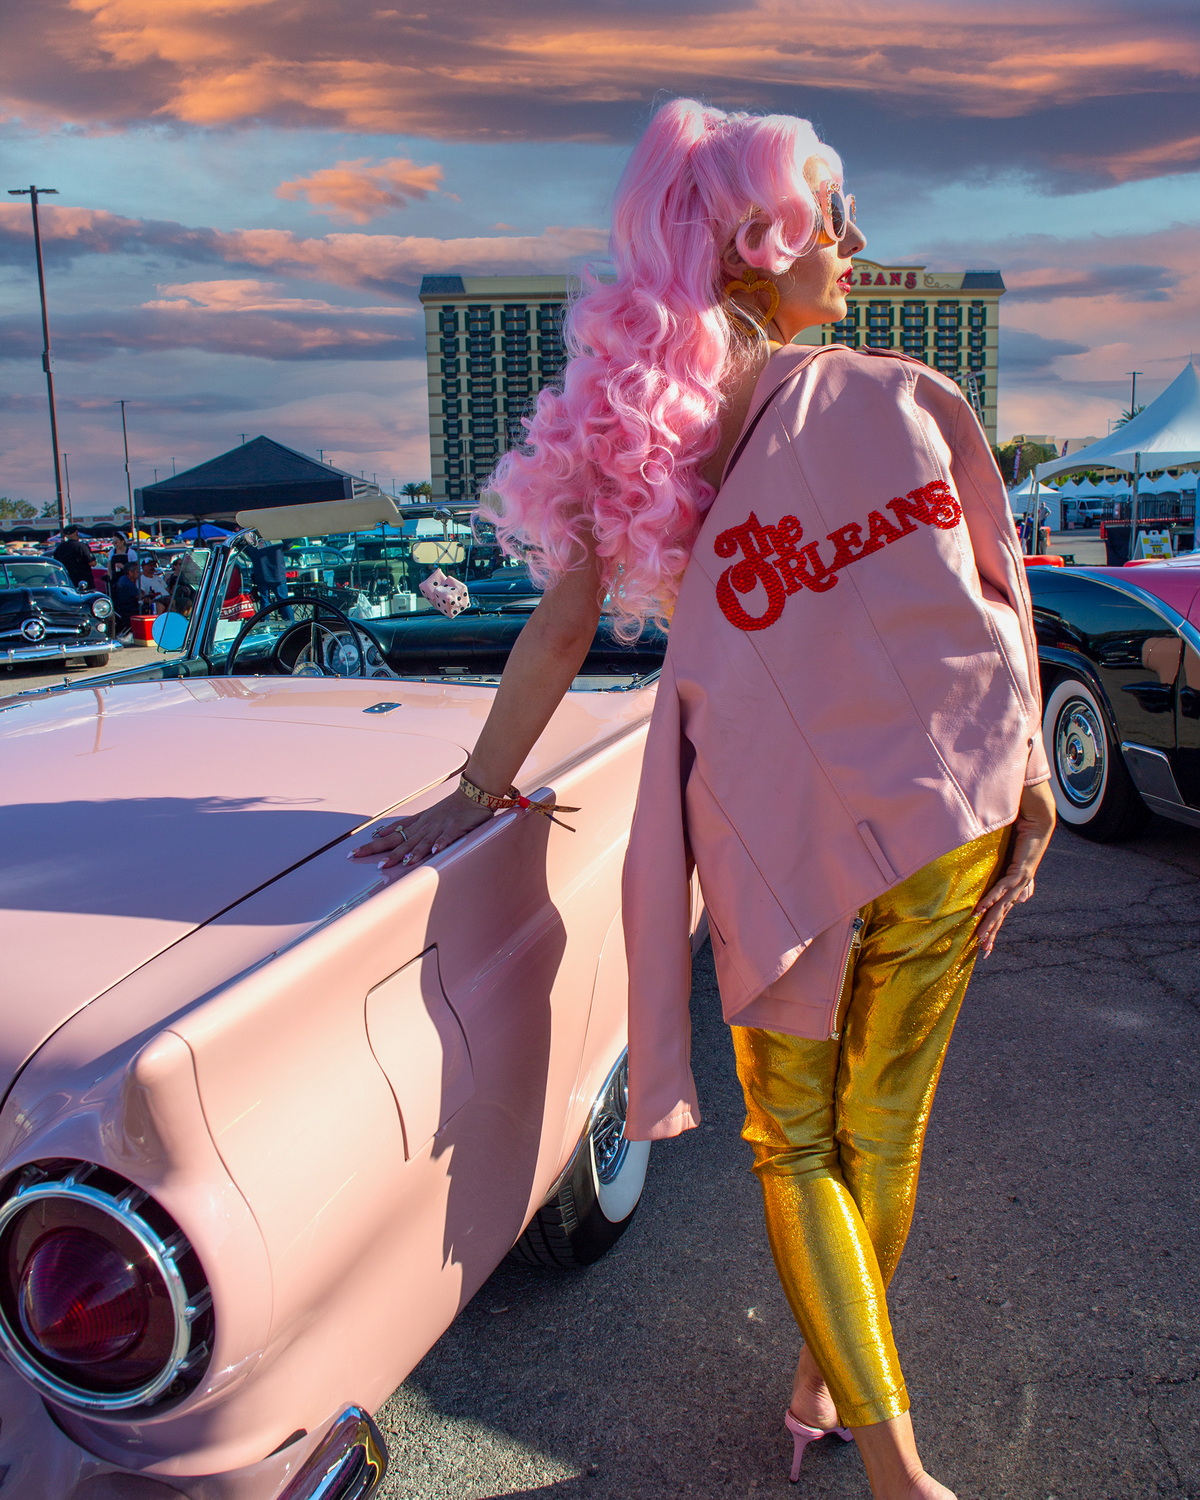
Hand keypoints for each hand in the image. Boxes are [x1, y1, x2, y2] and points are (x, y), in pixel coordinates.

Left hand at [348, 788, 493, 868]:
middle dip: (379, 849)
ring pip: (423, 841)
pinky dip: (441, 843)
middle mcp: (425, 826)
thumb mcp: (424, 816)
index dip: (374, 844)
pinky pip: (447, 837)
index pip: (391, 835)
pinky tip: (435, 851)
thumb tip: (382, 833)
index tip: (356, 852)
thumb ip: (406, 825)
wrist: (472, 795)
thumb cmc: (450, 808)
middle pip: (399, 840)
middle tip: (360, 856)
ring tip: (402, 862)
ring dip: (412, 851)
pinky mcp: (455, 828)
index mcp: (417, 824)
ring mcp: (439, 827)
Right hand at [972, 780, 1055, 956]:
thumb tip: (1020, 896)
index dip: (994, 926)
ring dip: (992, 921)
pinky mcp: (1021, 869)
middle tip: (984, 951)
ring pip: (1003, 905)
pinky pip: (1003, 886)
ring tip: (981, 936)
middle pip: (1003, 913)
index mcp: (1015, 884)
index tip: (985, 942)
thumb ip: (1010, 873)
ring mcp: (1022, 879)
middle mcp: (1020, 886)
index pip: (1002, 909)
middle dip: (993, 932)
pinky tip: (982, 909)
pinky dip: (993, 897)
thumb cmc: (1023, 834)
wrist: (1040, 819)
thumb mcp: (1011, 856)